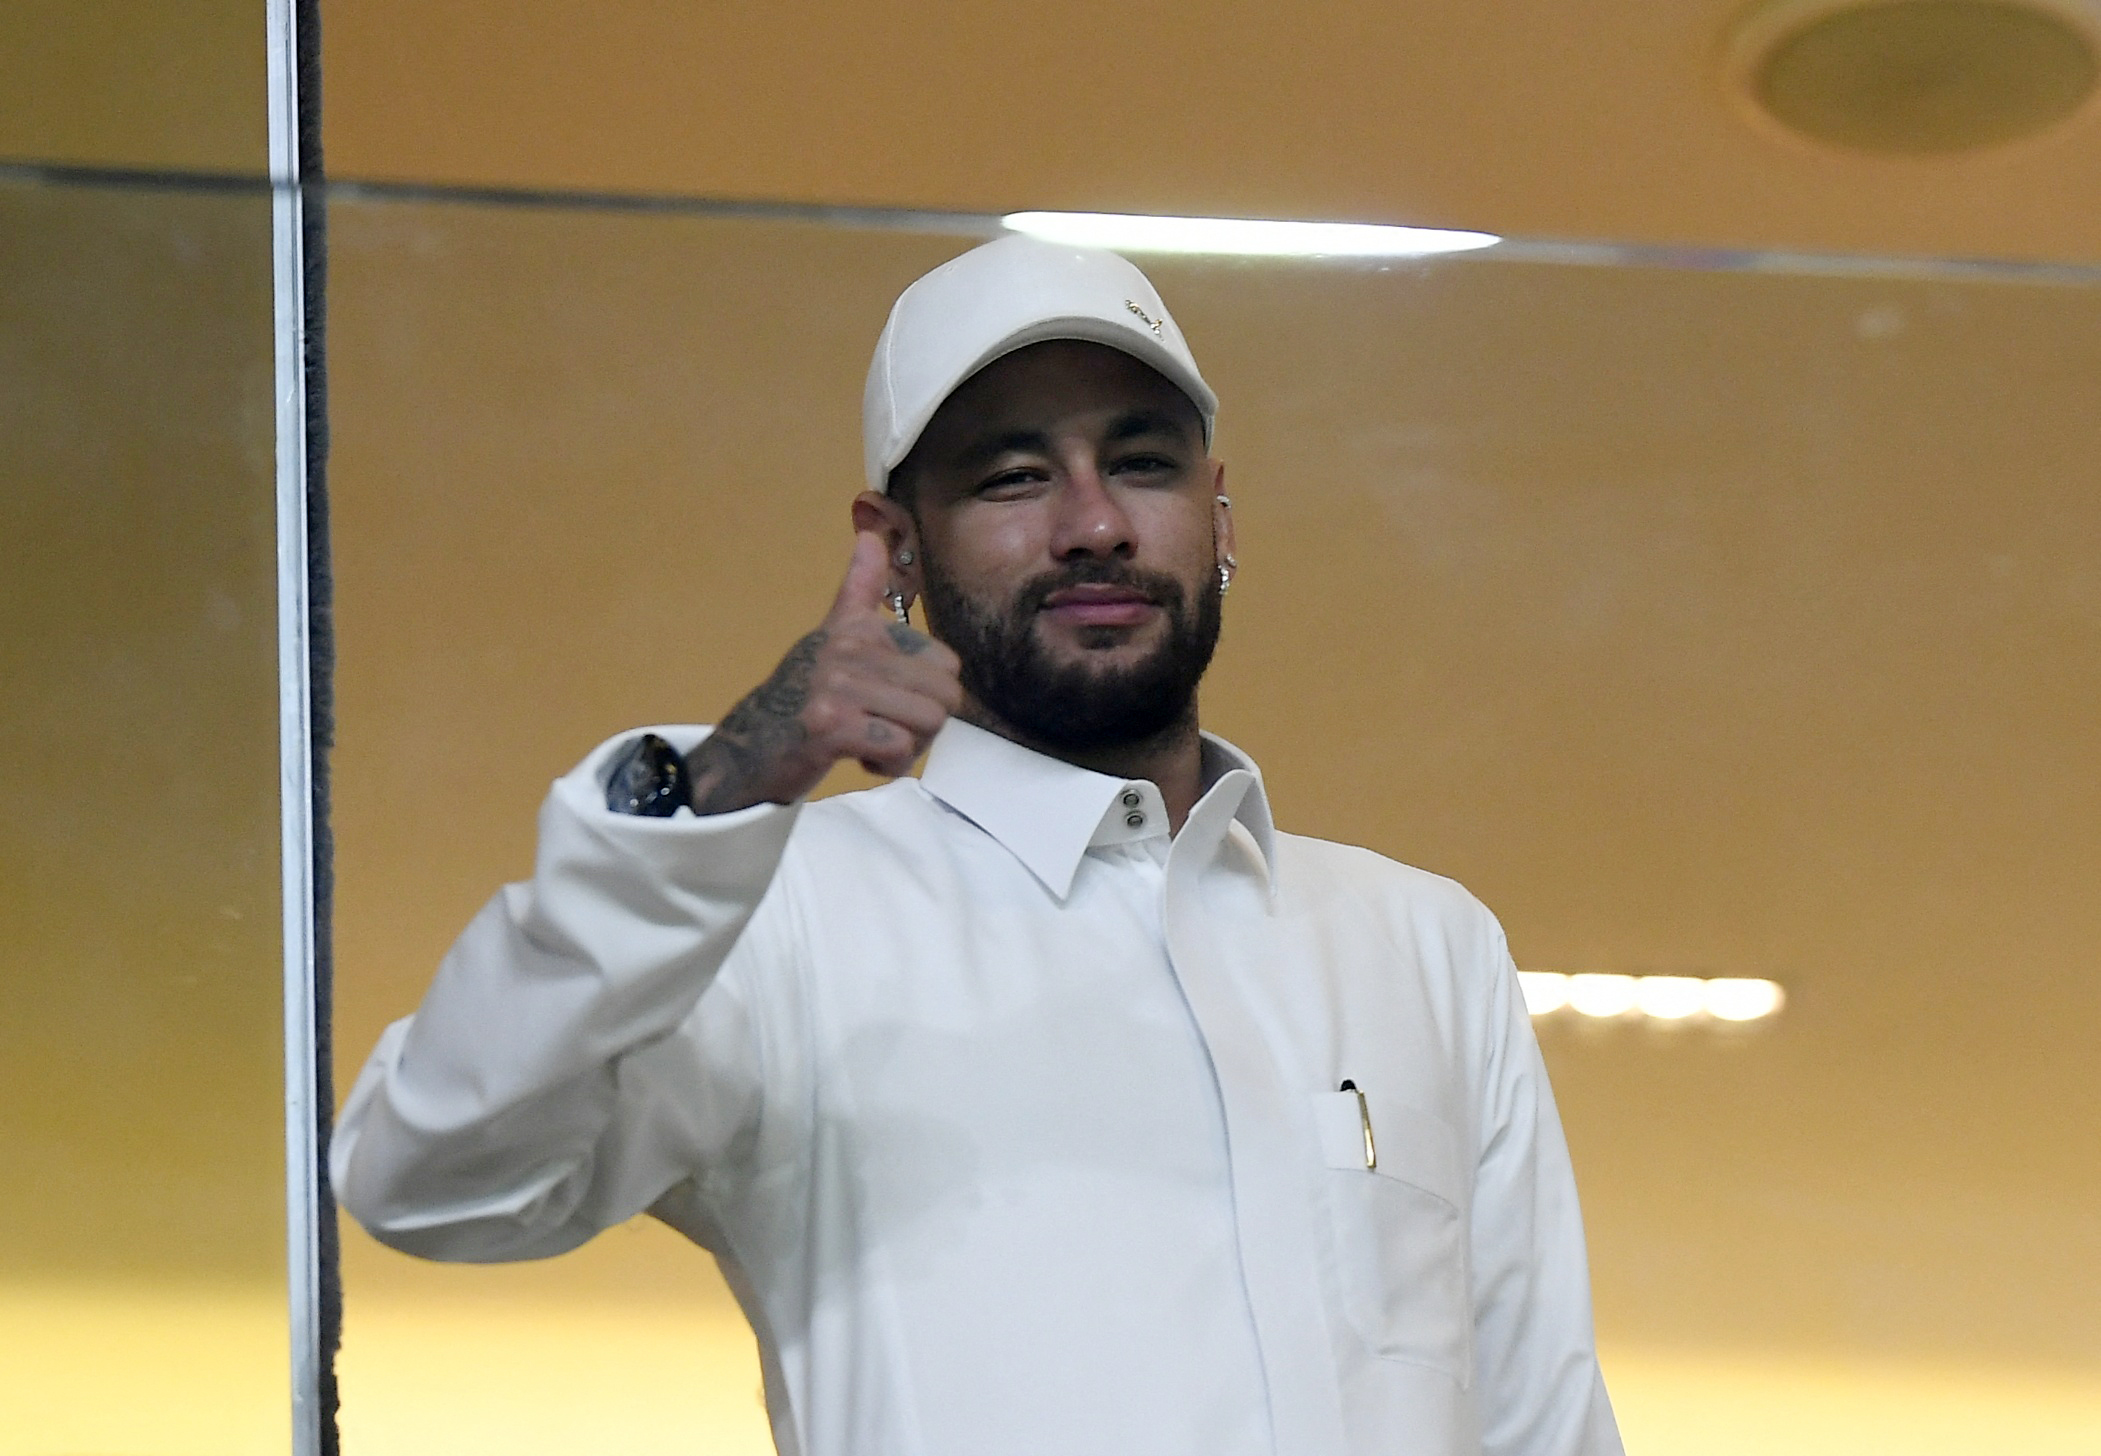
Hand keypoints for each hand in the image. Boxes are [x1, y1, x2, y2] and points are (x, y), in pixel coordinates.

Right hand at [681, 532, 962, 813]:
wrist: (745, 750)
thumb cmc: (798, 699)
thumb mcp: (830, 637)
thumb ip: (857, 589)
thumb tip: (871, 535)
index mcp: (857, 627)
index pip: (946, 663)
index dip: (929, 695)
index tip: (890, 703)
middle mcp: (848, 648)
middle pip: (944, 696)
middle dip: (924, 727)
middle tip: (884, 731)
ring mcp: (837, 686)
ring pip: (928, 722)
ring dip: (907, 748)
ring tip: (870, 743)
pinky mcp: (830, 726)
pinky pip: (898, 747)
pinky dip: (886, 764)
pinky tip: (857, 758)